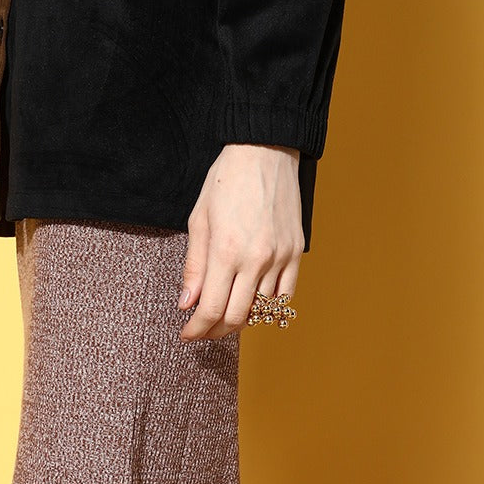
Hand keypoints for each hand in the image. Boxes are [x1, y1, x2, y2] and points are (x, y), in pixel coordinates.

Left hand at [178, 143, 304, 341]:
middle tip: (202, 329)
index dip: (196, 329)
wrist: (264, 150)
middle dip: (215, 331)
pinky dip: (269, 307)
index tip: (187, 334)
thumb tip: (187, 303)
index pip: (210, 309)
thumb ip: (194, 265)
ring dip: (240, 319)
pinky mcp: (296, 251)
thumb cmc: (227, 179)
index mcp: (225, 250)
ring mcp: (280, 256)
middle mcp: (256, 258)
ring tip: (225, 314)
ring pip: (262, 310)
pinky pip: (286, 295)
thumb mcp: (199, 218)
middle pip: (235, 317)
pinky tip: (254, 303)